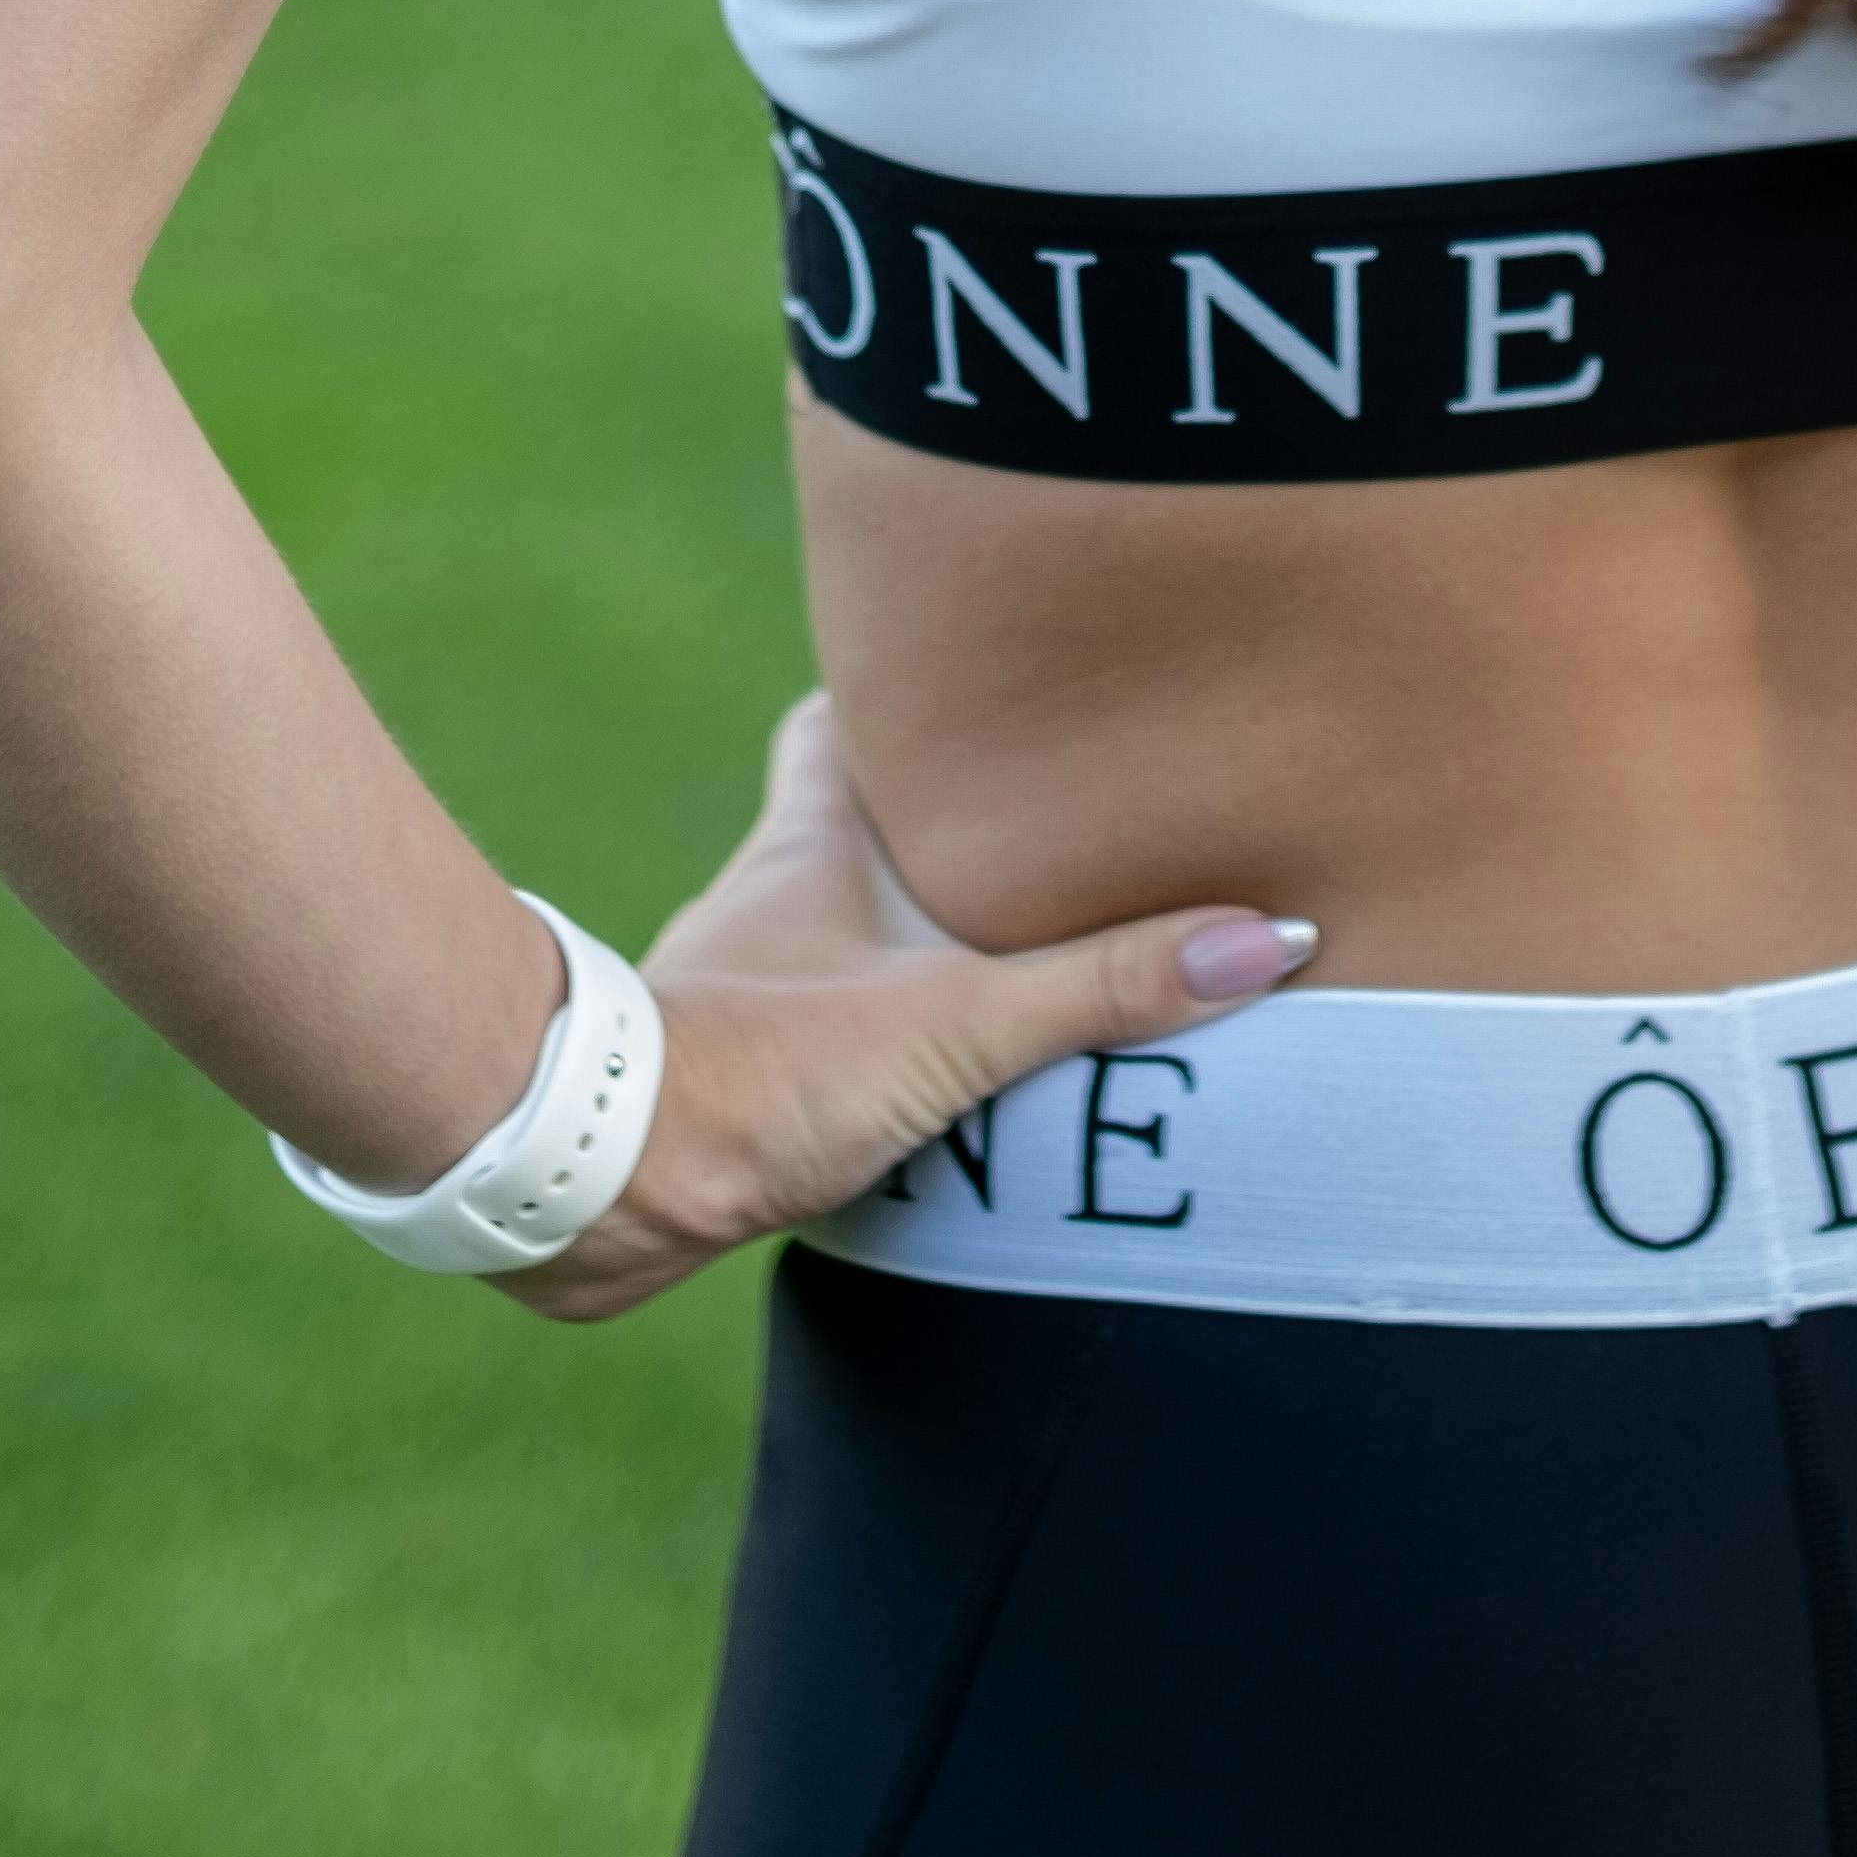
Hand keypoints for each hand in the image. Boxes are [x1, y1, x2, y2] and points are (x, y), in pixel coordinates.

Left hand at [505, 695, 1314, 1321]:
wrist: (593, 1182)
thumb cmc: (755, 1070)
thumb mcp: (958, 1023)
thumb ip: (1105, 984)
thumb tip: (1263, 938)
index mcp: (813, 838)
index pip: (840, 720)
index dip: (890, 689)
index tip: (965, 674)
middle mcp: (767, 893)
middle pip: (841, 820)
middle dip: (919, 821)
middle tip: (1022, 822)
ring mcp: (736, 981)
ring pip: (825, 927)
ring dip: (894, 937)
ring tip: (998, 951)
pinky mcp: (718, 1072)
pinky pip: (807, 1021)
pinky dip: (860, 1031)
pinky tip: (915, 1073)